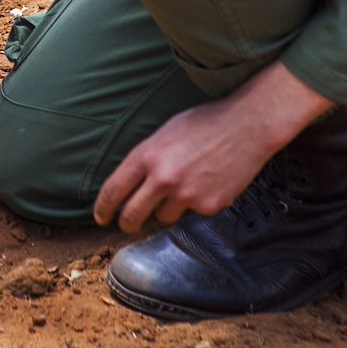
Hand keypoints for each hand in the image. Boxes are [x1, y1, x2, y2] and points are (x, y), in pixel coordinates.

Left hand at [94, 61, 332, 233]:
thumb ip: (147, 159)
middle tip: (127, 224)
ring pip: (163, 217)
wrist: (246, 126)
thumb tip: (133, 183)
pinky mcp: (208, 207)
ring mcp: (186, 196)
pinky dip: (196, 204)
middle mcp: (162, 178)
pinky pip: (192, 214)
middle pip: (132, 215)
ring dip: (167, 209)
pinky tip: (208, 183)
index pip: (113, 190)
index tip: (100, 216)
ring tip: (185, 185)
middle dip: (126, 223)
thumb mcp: (164, 133)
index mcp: (146, 156)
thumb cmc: (204, 123)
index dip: (102, 208)